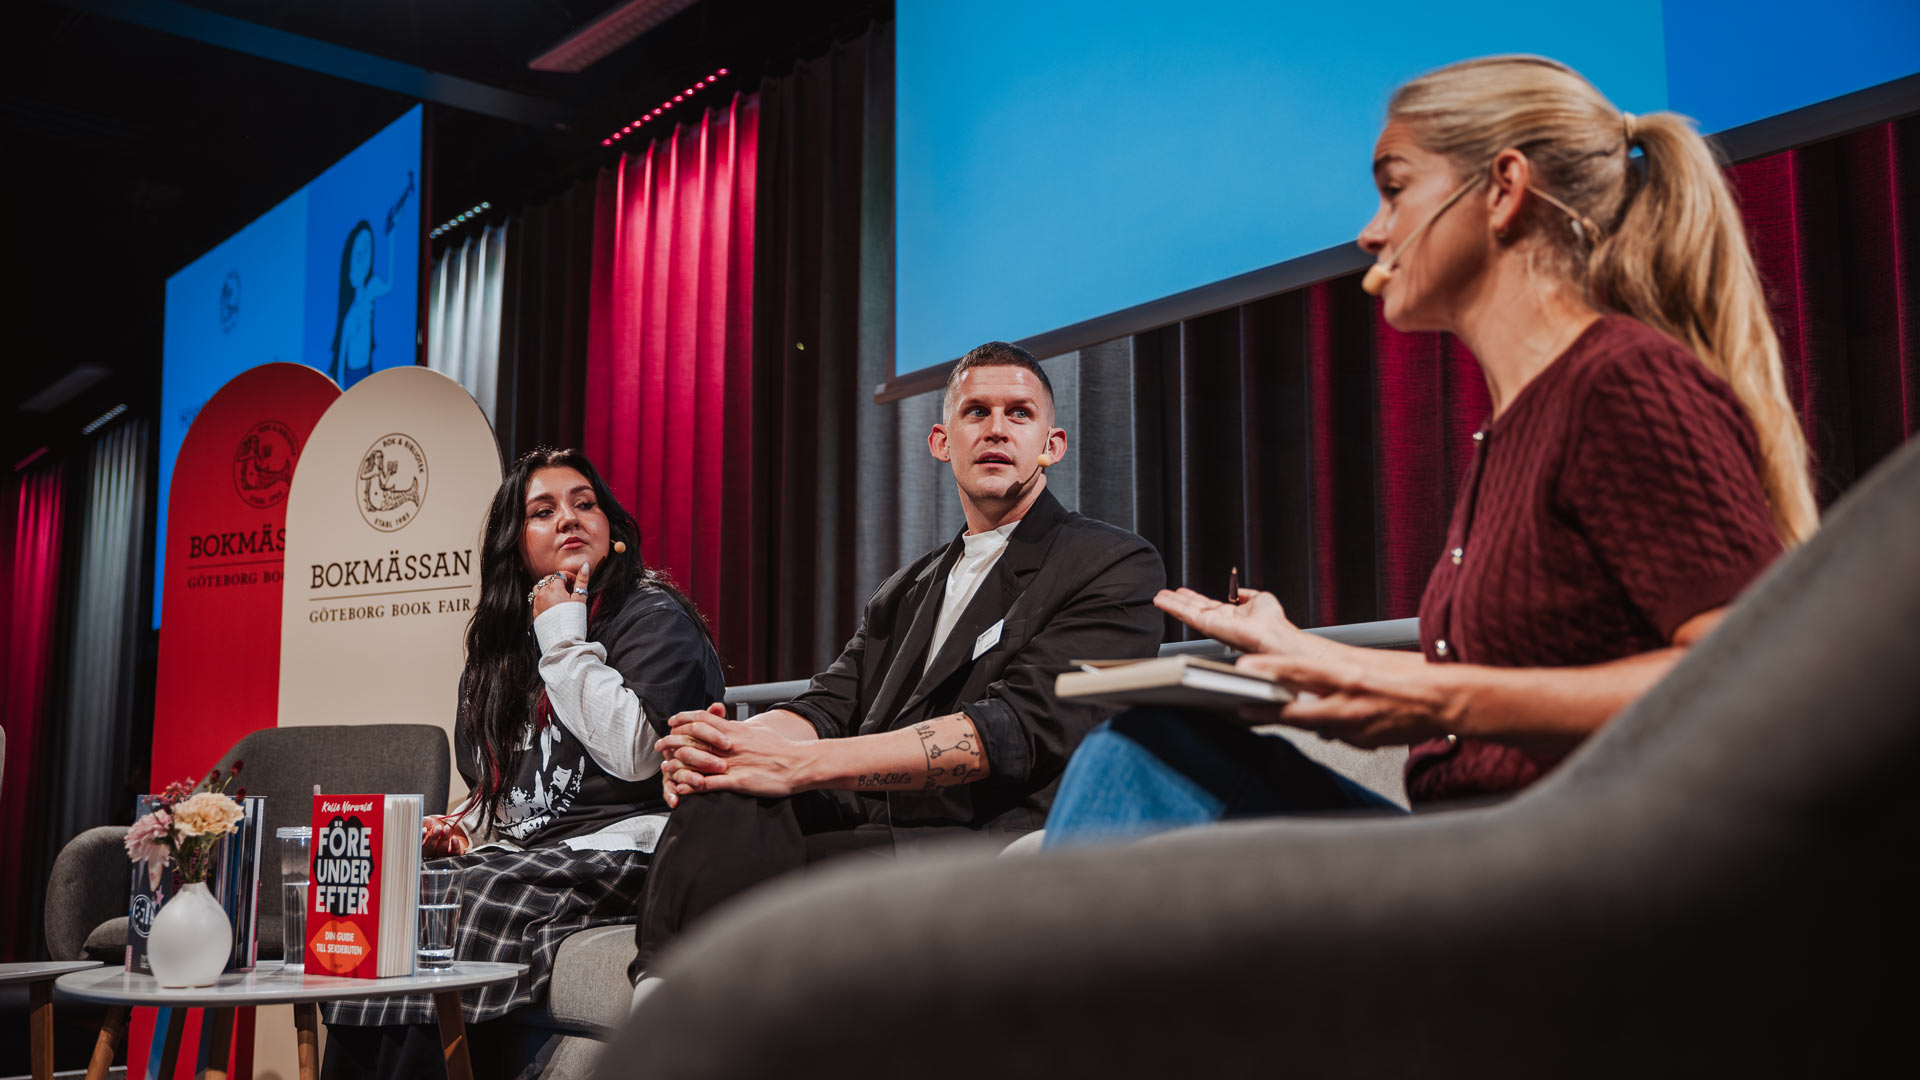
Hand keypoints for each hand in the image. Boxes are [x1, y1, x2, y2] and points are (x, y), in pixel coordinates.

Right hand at [421, 815, 469, 857]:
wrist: (452, 826)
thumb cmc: (437, 825)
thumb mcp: (429, 821)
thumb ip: (422, 822)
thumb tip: (416, 821)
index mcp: (422, 844)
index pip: (419, 844)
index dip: (421, 837)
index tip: (424, 829)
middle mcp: (431, 851)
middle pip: (430, 848)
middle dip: (434, 837)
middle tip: (438, 827)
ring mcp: (442, 853)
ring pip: (442, 849)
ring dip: (445, 838)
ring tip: (447, 828)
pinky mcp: (454, 854)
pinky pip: (454, 852)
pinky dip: (455, 845)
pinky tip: (454, 838)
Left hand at [530, 559, 589, 618]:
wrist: (563, 639)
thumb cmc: (572, 619)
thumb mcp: (580, 598)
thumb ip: (582, 581)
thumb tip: (584, 566)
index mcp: (554, 588)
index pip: (560, 574)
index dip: (569, 576)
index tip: (574, 582)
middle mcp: (543, 594)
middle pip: (548, 580)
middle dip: (558, 581)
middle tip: (568, 589)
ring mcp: (537, 603)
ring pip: (538, 588)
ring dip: (547, 588)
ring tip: (557, 595)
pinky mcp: (535, 612)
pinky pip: (536, 600)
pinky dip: (542, 598)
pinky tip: (551, 605)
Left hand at [654, 708, 819, 798]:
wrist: (799, 763)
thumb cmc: (781, 748)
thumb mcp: (759, 731)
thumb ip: (741, 728)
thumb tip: (730, 724)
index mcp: (735, 730)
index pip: (702, 719)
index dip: (684, 719)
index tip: (672, 722)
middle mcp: (730, 744)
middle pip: (692, 739)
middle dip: (672, 742)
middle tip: (661, 746)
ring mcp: (732, 763)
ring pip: (696, 761)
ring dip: (677, 765)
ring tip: (666, 769)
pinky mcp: (738, 781)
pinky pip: (708, 783)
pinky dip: (692, 785)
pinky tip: (681, 788)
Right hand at [1155, 587, 1302, 654]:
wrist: (1274, 635)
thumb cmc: (1273, 623)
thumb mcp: (1260, 599)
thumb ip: (1246, 594)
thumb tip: (1239, 591)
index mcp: (1231, 615)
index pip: (1207, 605)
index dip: (1194, 597)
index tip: (1182, 591)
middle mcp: (1220, 621)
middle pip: (1194, 609)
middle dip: (1178, 601)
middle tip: (1163, 594)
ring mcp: (1212, 625)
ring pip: (1187, 612)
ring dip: (1172, 604)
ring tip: (1158, 596)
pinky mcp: (1208, 626)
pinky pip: (1187, 614)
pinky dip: (1173, 607)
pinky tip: (1163, 601)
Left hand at [1232, 652, 1461, 748]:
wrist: (1445, 701)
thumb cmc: (1412, 676)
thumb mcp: (1369, 663)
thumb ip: (1337, 672)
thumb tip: (1308, 676)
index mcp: (1351, 675)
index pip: (1301, 671)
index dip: (1270, 671)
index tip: (1245, 669)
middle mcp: (1350, 703)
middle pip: (1297, 710)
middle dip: (1266, 710)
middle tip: (1241, 707)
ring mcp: (1356, 726)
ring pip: (1312, 725)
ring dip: (1290, 719)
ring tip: (1263, 714)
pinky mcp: (1363, 742)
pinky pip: (1336, 735)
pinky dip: (1327, 729)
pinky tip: (1324, 723)